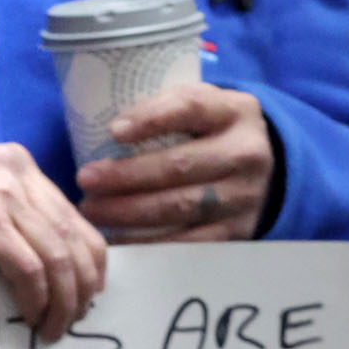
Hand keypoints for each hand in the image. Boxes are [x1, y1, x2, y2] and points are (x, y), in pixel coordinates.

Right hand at [0, 142, 106, 338]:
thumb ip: (29, 223)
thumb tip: (81, 267)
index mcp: (15, 161)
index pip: (73, 216)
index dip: (92, 262)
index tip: (91, 294)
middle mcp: (10, 168)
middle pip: (70, 235)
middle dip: (80, 286)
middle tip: (74, 318)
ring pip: (56, 256)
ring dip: (61, 300)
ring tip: (55, 326)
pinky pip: (30, 270)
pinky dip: (36, 299)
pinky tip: (31, 315)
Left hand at [76, 83, 273, 242]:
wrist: (262, 170)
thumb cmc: (211, 132)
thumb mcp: (199, 106)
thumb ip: (163, 109)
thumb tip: (107, 130)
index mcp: (234, 112)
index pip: (191, 108)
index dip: (151, 119)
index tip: (113, 131)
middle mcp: (246, 153)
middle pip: (180, 165)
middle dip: (126, 175)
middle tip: (86, 180)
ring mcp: (244, 196)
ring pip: (182, 206)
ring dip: (130, 211)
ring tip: (94, 209)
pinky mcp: (238, 230)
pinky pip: (189, 241)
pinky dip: (150, 242)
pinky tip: (119, 238)